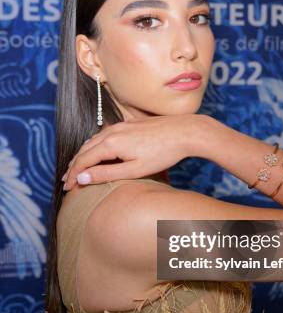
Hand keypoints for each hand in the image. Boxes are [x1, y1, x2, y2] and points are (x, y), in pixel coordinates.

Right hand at [61, 114, 202, 189]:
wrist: (185, 131)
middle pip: (84, 150)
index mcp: (110, 143)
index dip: (74, 175)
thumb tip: (82, 177)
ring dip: (83, 155)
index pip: (83, 161)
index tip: (67, 188)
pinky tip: (97, 153)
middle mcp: (111, 131)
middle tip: (68, 181)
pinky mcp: (128, 124)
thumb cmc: (163, 153)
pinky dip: (95, 147)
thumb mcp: (134, 170)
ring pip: (93, 141)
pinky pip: (104, 135)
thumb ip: (107, 174)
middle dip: (74, 166)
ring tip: (78, 169)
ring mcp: (120, 125)